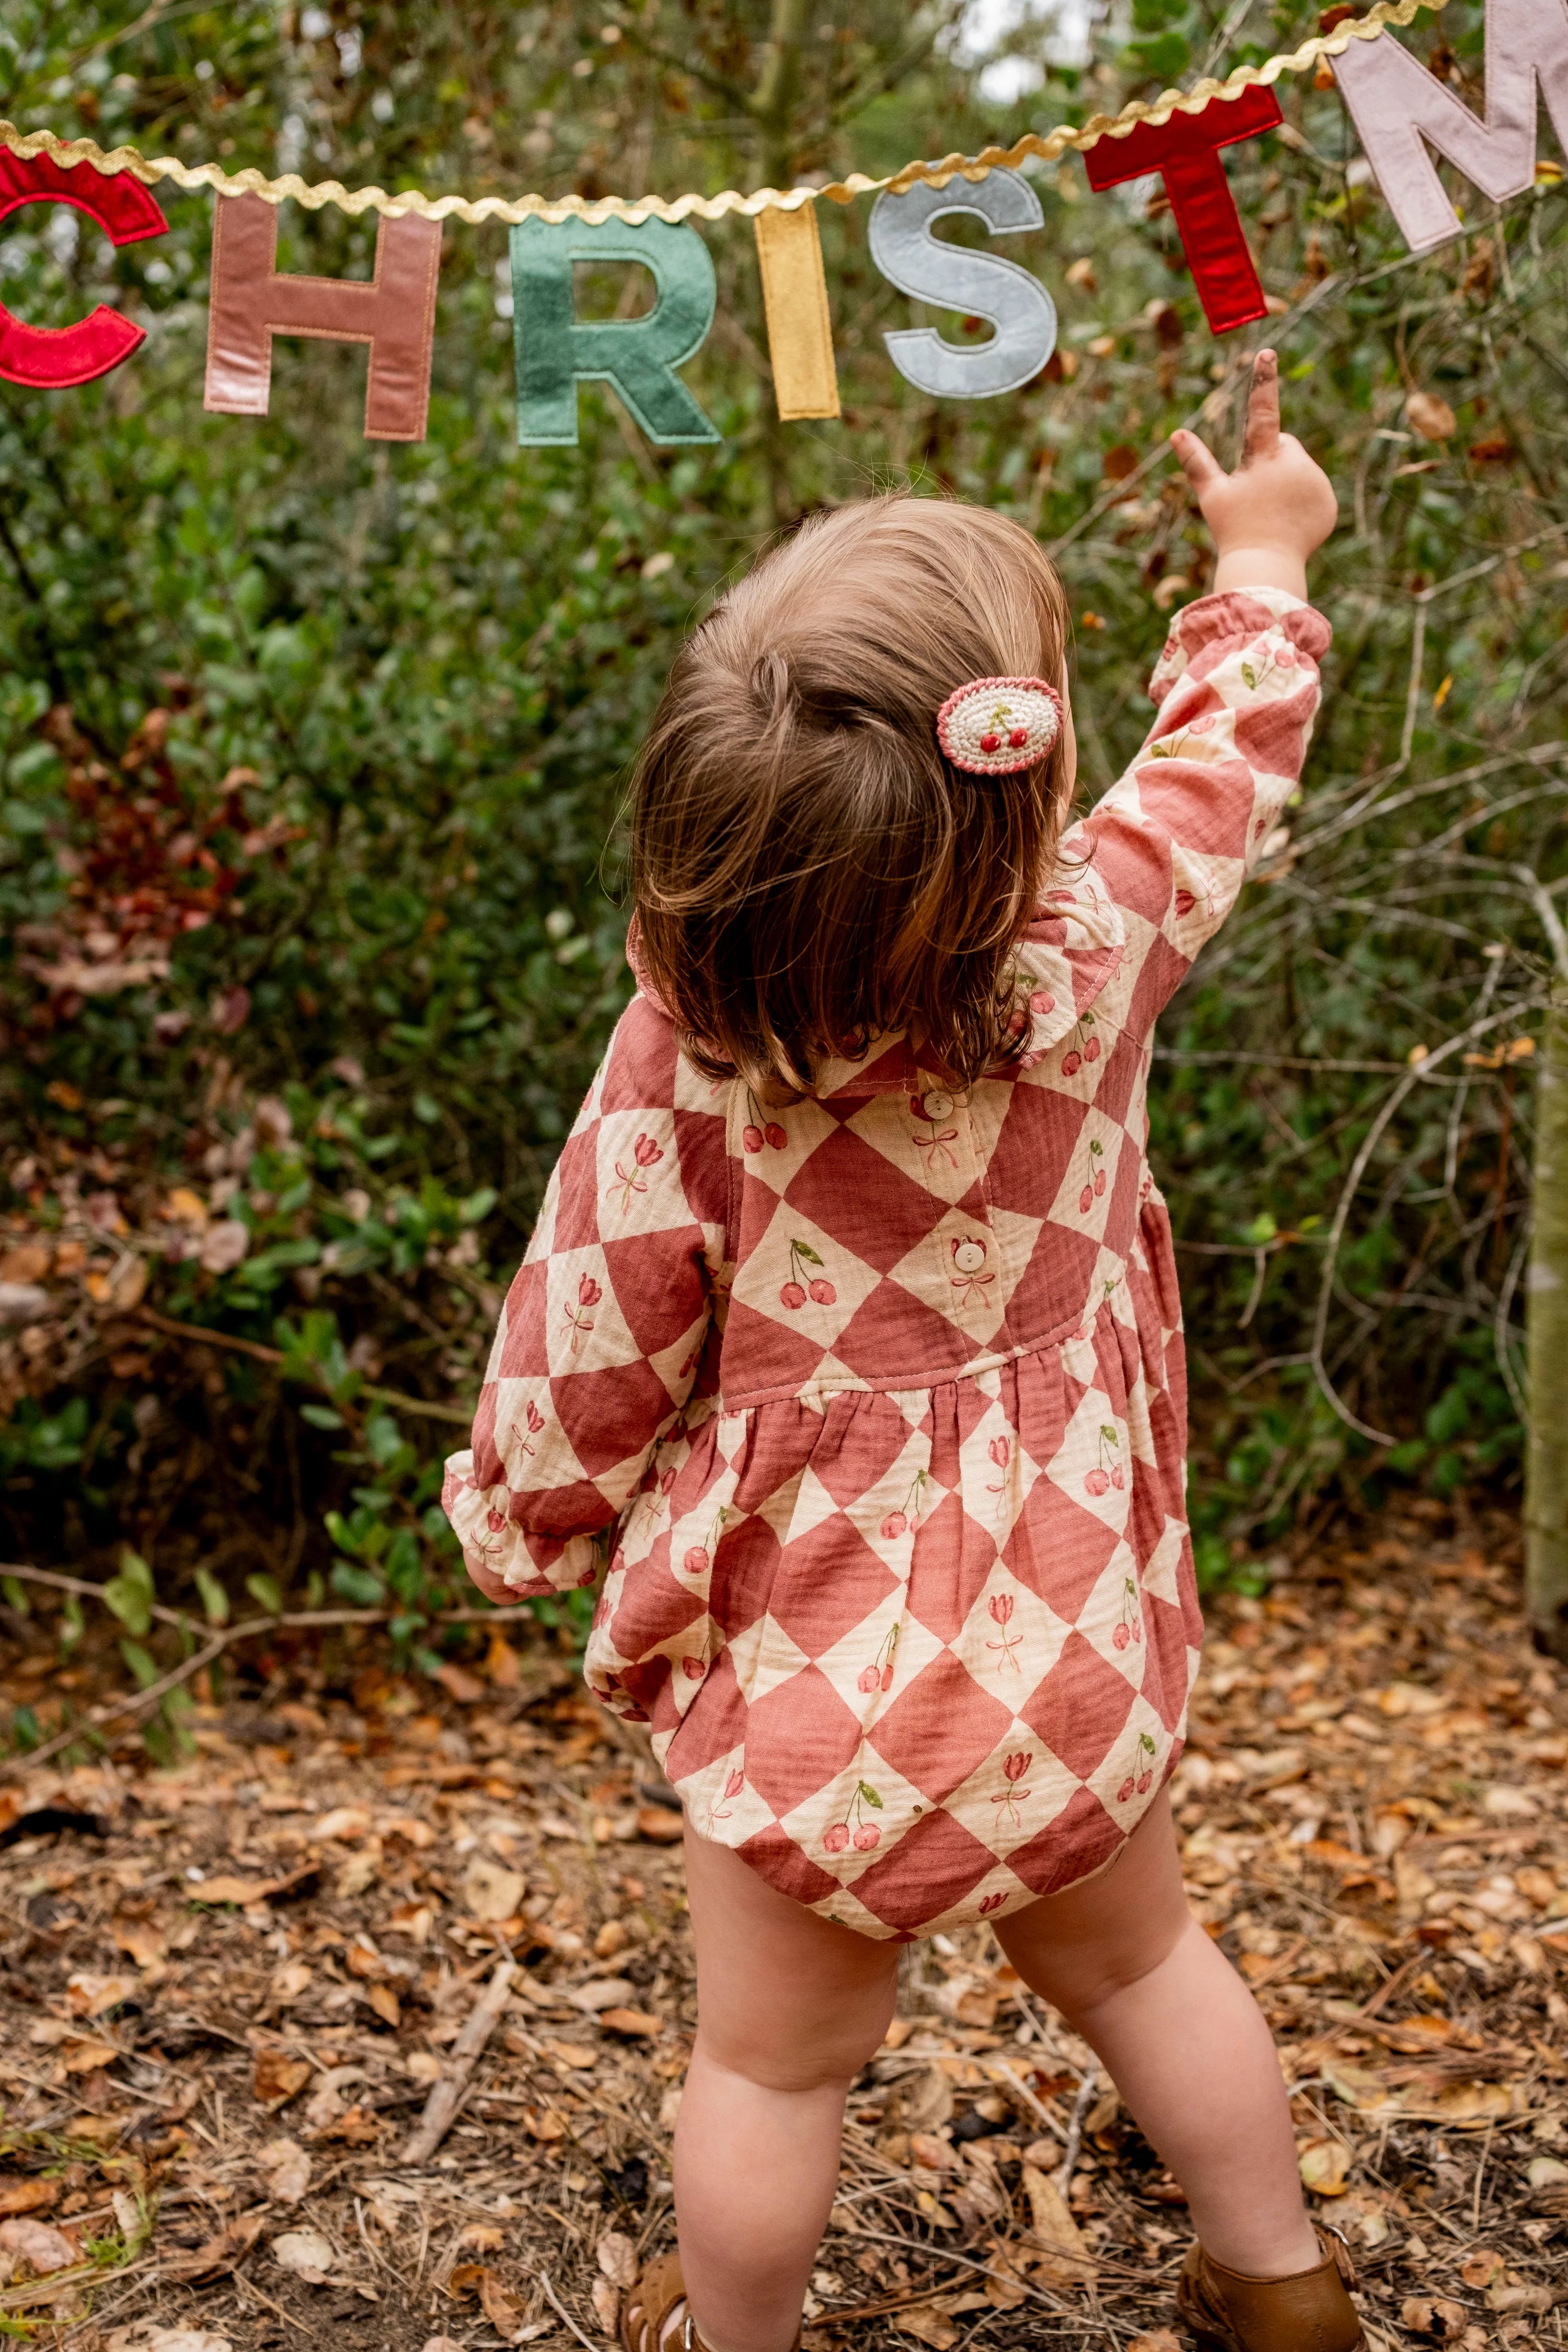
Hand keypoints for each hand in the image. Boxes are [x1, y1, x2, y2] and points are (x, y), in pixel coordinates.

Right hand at [1170, 349, 1336, 600]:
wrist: (1266, 566)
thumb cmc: (1234, 530)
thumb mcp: (1212, 495)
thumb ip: (1197, 462)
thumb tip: (1176, 434)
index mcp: (1264, 457)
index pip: (1262, 410)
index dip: (1263, 380)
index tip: (1267, 353)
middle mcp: (1295, 464)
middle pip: (1284, 446)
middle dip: (1273, 461)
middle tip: (1258, 494)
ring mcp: (1315, 482)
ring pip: (1300, 470)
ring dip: (1287, 483)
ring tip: (1272, 513)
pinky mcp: (1328, 503)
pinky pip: (1314, 493)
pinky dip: (1303, 503)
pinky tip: (1288, 523)